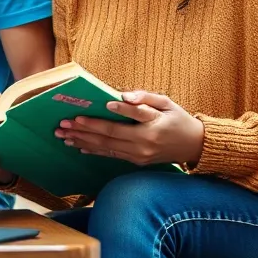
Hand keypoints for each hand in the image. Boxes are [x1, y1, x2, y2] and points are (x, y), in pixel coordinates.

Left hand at [57, 91, 204, 165]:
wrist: (194, 146)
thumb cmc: (178, 119)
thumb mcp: (167, 103)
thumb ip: (146, 98)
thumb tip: (123, 96)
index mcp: (153, 126)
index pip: (131, 118)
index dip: (116, 112)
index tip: (99, 106)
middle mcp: (144, 143)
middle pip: (110, 135)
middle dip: (84, 129)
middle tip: (63, 123)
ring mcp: (139, 155)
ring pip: (106, 147)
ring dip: (82, 141)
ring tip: (63, 135)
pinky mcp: (136, 161)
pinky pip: (111, 155)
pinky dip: (93, 150)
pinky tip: (78, 146)